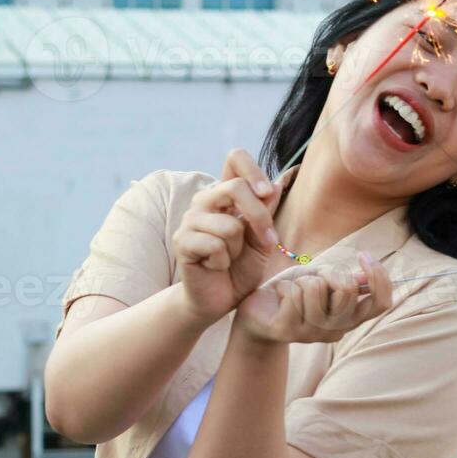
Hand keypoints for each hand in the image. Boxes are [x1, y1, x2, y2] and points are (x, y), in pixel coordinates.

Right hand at [172, 148, 281, 325]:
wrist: (220, 299)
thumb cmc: (241, 268)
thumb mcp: (263, 240)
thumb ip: (267, 213)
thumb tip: (274, 185)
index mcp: (225, 194)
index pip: (235, 158)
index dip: (254, 170)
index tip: (266, 193)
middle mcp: (205, 201)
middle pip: (235, 187)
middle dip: (259, 217)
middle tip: (267, 241)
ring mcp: (190, 220)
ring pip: (230, 225)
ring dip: (239, 248)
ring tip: (230, 258)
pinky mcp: (182, 241)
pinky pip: (215, 245)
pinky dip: (223, 261)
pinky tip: (215, 266)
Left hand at [234, 254, 393, 344]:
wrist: (259, 310)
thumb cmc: (295, 291)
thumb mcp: (321, 278)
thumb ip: (342, 278)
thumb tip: (364, 276)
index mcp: (350, 318)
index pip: (381, 303)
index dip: (378, 278)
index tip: (363, 256)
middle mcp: (336, 330)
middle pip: (347, 290)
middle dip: (328, 272)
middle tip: (313, 278)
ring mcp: (312, 334)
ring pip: (316, 288)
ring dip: (302, 280)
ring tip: (293, 290)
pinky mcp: (287, 331)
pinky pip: (294, 293)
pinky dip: (285, 286)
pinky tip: (280, 296)